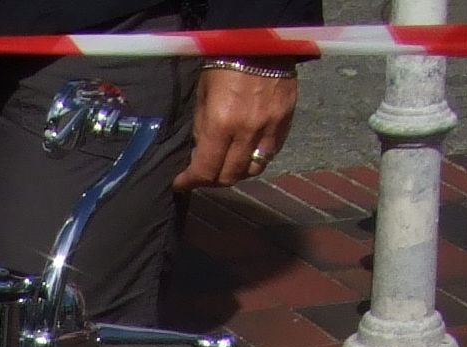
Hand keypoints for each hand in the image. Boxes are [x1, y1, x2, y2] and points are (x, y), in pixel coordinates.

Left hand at [174, 63, 295, 189]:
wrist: (263, 44)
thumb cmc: (226, 65)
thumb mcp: (203, 96)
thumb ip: (202, 128)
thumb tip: (200, 153)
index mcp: (221, 123)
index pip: (205, 169)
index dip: (191, 181)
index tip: (182, 183)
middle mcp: (246, 131)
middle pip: (230, 176)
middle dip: (212, 180)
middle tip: (203, 176)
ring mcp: (269, 128)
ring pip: (253, 170)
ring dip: (237, 173)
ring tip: (227, 167)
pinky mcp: (285, 122)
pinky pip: (270, 153)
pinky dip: (256, 159)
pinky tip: (247, 153)